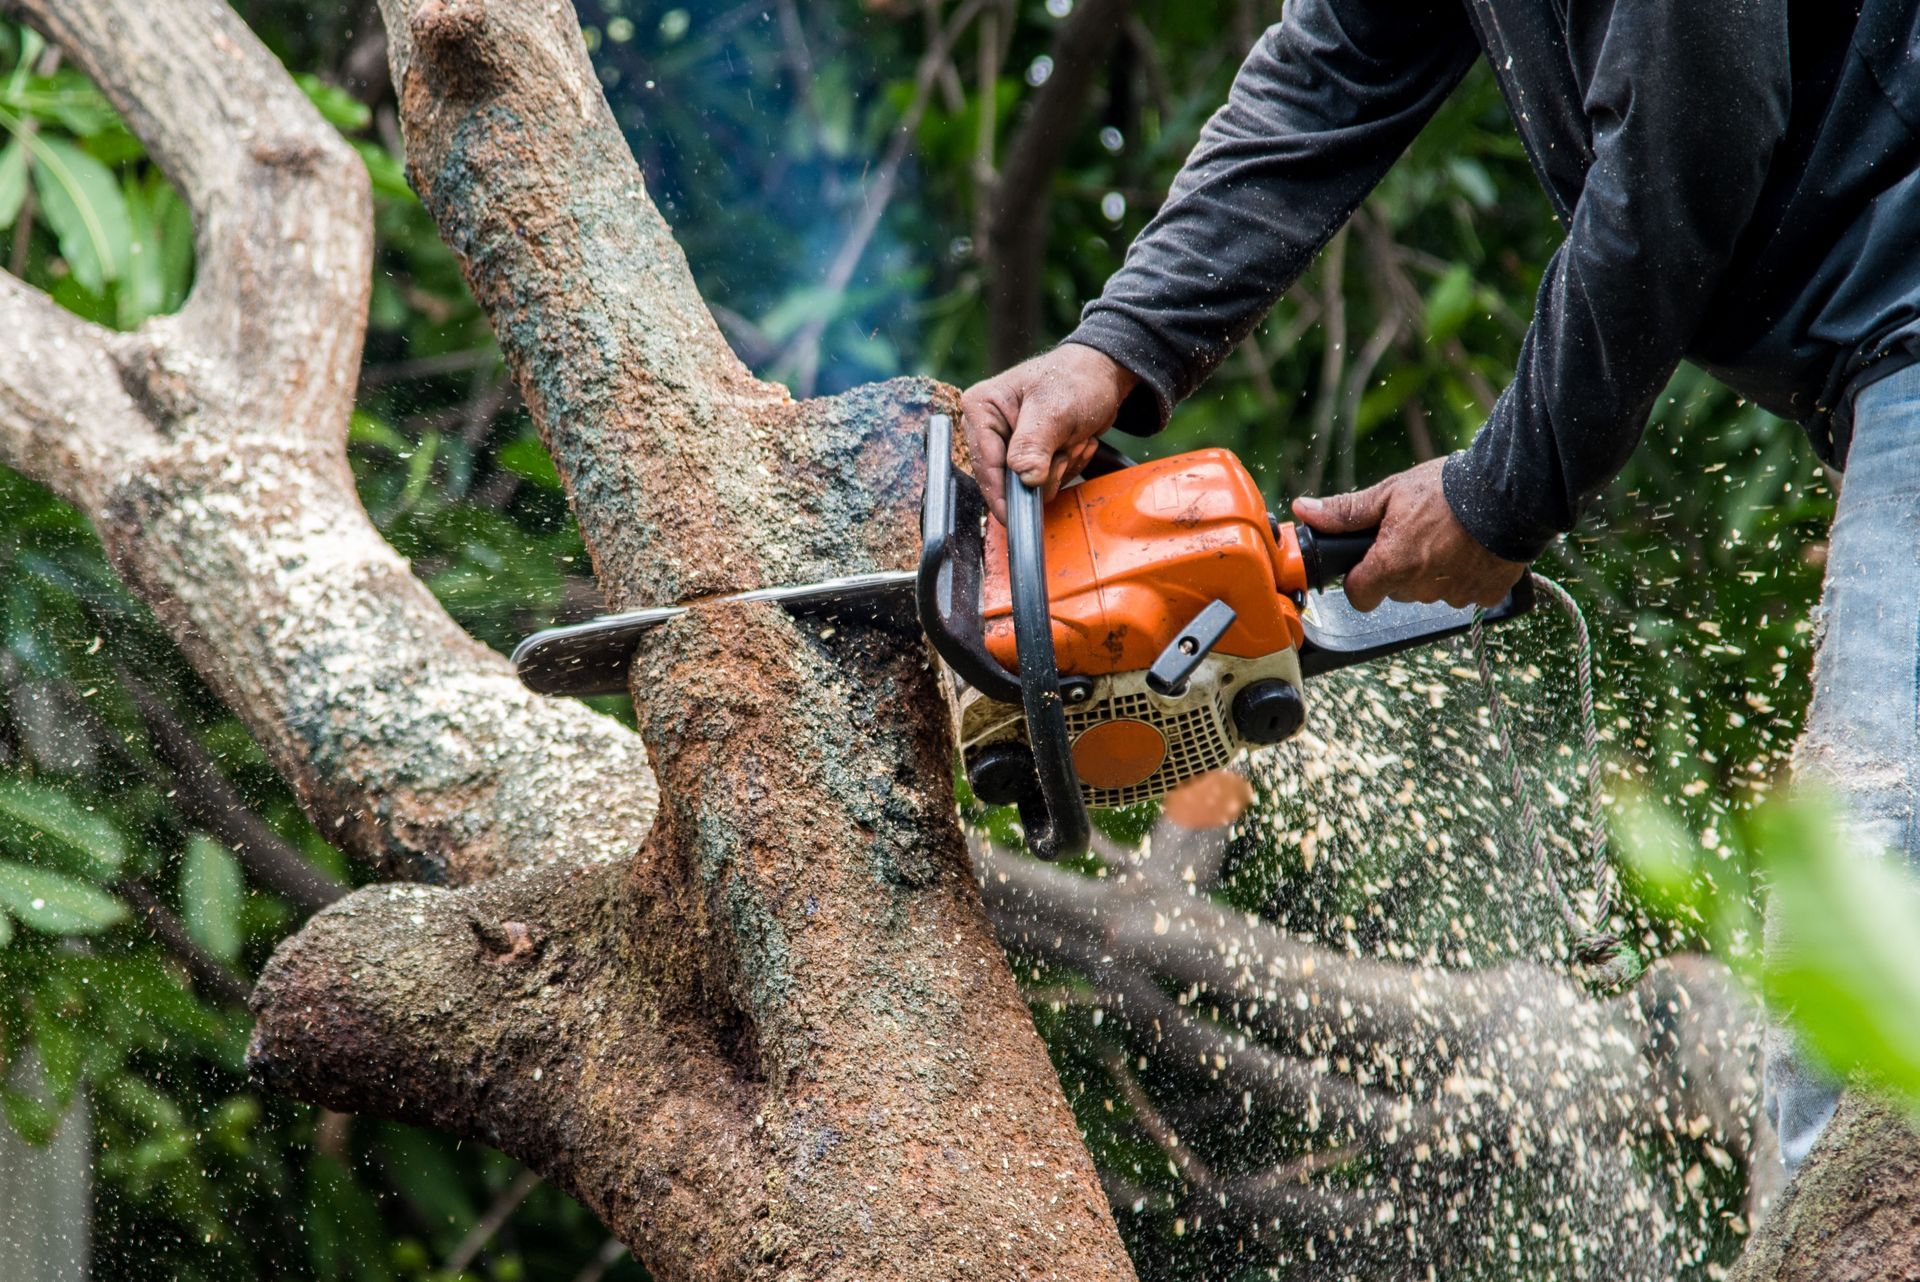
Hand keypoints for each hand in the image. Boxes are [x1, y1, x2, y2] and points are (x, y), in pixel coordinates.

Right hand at [960, 344, 1139, 524]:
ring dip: (1058, 470)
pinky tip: (1073, 445)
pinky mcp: (1026, 457)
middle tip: (1065, 447)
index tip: (1016, 517)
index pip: (984, 463)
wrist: (1101, 377)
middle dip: (1043, 471)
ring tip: (1072, 440)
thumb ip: (1034, 444)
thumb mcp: (1055, 409)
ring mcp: (1007, 444)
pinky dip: (1064, 470)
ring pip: (1027, 485)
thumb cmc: (1076, 379)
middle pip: (1005, 479)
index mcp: (980, 408)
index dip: (1001, 493)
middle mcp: (987, 428)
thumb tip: (1024, 477)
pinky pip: (1041, 484)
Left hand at [1293, 457, 1526, 611]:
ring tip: (1447, 536)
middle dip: (1399, 568)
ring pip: (1429, 591)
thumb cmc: (1448, 489)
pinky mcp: (1485, 595)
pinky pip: (1464, 592)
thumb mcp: (1390, 493)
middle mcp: (1421, 587)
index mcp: (1391, 565)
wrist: (1510, 492)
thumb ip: (1346, 511)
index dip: (1361, 579)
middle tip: (1416, 534)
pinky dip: (1465, 575)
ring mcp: (1455, 595)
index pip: (1359, 595)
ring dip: (1433, 571)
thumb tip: (1304, 510)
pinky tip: (1471, 548)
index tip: (1370, 561)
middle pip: (1396, 590)